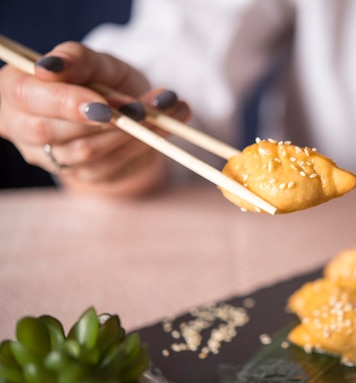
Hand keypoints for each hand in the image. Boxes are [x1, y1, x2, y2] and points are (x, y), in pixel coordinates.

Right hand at [0, 41, 189, 196]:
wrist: (127, 112)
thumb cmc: (103, 80)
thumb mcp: (97, 62)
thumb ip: (78, 59)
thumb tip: (53, 66)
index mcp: (14, 88)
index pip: (26, 96)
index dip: (64, 102)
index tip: (104, 104)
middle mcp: (22, 126)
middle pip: (50, 130)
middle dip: (102, 120)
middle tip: (142, 109)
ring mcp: (49, 157)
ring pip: (85, 151)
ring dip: (130, 131)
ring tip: (165, 110)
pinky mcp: (81, 175)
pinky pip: (110, 164)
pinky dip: (142, 143)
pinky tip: (166, 125)